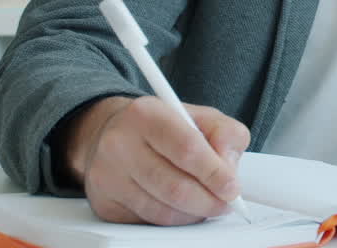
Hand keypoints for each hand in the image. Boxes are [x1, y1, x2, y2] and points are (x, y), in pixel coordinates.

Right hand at [58, 95, 250, 224]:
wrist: (113, 133)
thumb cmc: (163, 126)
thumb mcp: (200, 116)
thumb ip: (225, 134)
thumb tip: (229, 168)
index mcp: (146, 114)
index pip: (187, 149)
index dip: (215, 173)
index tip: (232, 188)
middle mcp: (119, 144)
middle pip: (175, 187)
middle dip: (209, 201)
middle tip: (226, 203)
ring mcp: (107, 176)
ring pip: (162, 210)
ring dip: (193, 213)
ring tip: (206, 202)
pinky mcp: (104, 203)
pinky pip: (148, 221)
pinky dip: (173, 219)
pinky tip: (181, 206)